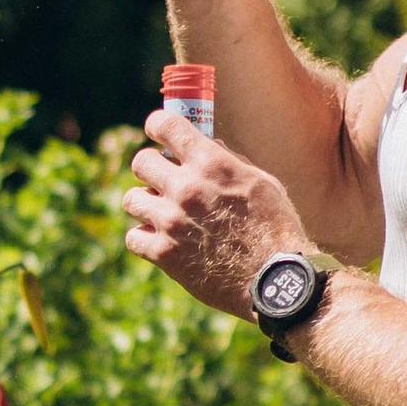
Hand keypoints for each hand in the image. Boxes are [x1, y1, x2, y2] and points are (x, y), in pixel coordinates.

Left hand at [123, 108, 310, 314]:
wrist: (273, 279)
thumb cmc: (275, 228)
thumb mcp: (262, 183)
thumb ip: (230, 162)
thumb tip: (207, 146)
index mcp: (211, 163)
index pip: (165, 125)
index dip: (157, 126)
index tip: (158, 133)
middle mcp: (186, 187)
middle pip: (141, 162)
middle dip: (150, 168)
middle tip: (162, 180)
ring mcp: (170, 221)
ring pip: (131, 199)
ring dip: (145, 204)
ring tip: (163, 214)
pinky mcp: (163, 253)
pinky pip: (133, 237)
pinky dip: (144, 238)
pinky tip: (162, 240)